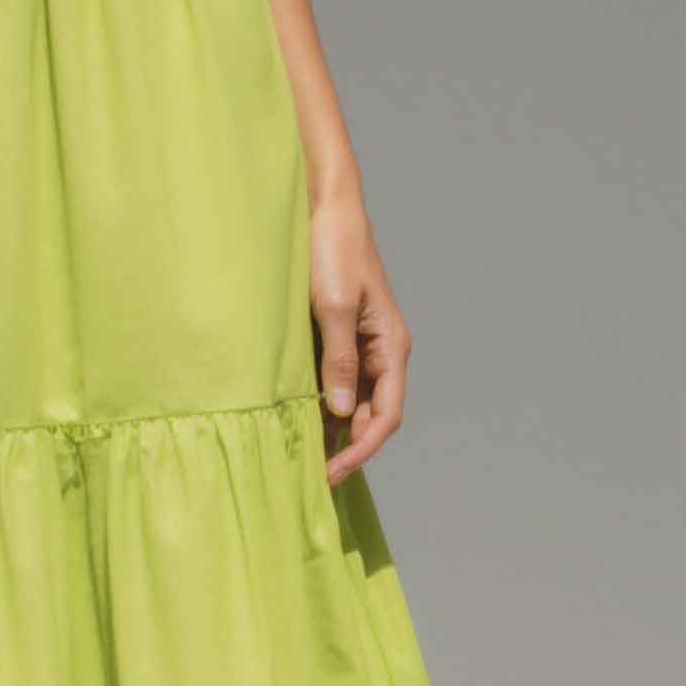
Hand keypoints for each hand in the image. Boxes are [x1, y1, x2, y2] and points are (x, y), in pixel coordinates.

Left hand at [309, 191, 408, 484]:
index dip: (362, 449)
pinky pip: (331, 382)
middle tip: (310, 478)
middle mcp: (380, 351)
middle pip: (369, 415)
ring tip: (300, 460)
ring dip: (330, 431)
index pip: (386, 414)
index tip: (333, 472)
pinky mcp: (334, 337)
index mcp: (391, 346)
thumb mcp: (332, 306)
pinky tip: (294, 424)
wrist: (320, 207)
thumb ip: (338, 360)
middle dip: (346, 448)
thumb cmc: (332, 249)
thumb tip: (338, 413)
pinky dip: (317, 407)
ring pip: (349, 403)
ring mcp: (357, 346)